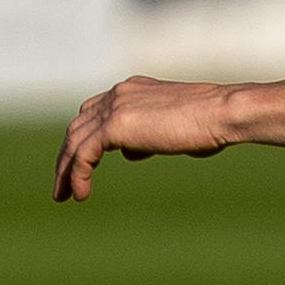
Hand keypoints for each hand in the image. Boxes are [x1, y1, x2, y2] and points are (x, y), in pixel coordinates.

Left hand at [52, 78, 235, 201]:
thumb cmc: (210, 123)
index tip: (79, 163)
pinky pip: (84, 154)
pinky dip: (78, 175)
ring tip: (64, 195)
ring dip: (66, 170)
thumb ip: (146, 137)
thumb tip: (129, 152)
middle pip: (77, 126)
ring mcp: (115, 107)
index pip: (93, 112)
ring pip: (75, 141)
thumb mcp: (171, 130)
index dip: (83, 138)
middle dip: (67, 157)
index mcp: (131, 89)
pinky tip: (81, 194)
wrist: (222, 113)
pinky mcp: (116, 125)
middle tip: (62, 185)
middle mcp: (118, 94)